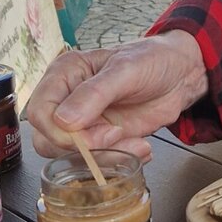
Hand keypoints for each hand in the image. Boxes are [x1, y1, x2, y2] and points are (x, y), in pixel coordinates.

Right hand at [25, 32, 209, 161]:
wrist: (181, 74)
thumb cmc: (152, 59)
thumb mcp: (125, 70)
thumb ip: (94, 94)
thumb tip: (64, 121)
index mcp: (63, 74)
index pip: (40, 112)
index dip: (63, 131)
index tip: (100, 131)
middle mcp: (66, 100)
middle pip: (48, 140)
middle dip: (84, 147)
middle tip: (116, 136)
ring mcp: (83, 122)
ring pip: (70, 156)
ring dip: (105, 157)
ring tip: (137, 142)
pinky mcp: (100, 139)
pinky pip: (96, 161)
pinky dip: (119, 160)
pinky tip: (141, 146)